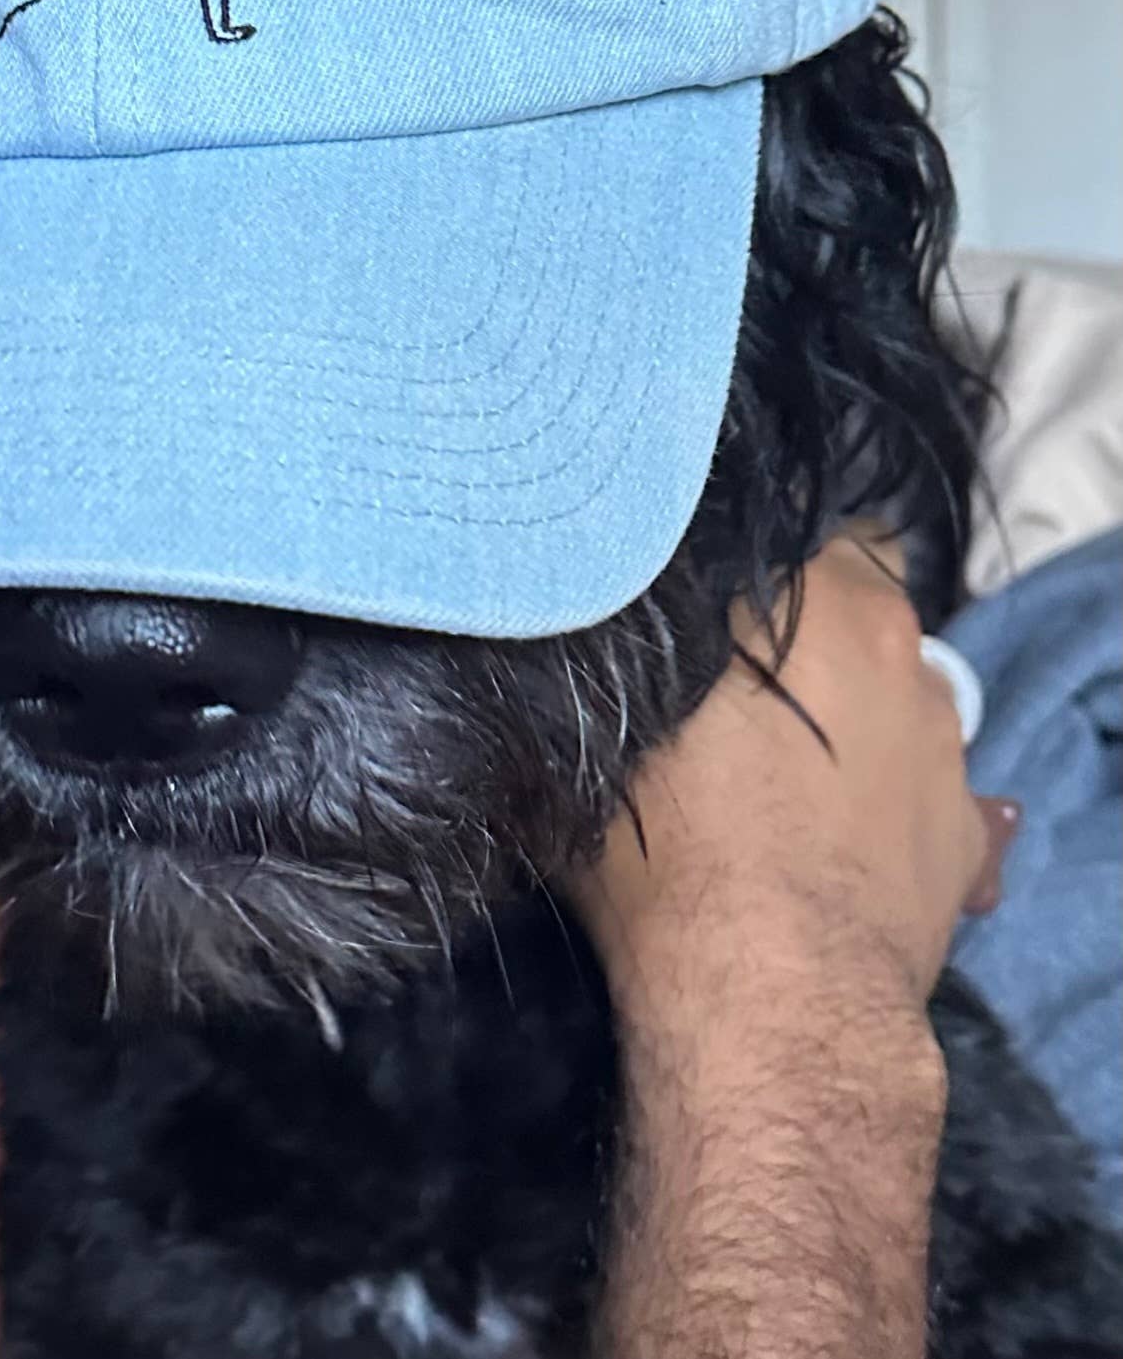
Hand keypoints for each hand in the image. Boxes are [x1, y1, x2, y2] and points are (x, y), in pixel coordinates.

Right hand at [568, 530, 1019, 1024]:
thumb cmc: (669, 851)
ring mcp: (944, 742)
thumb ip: (604, 670)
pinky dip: (884, 792)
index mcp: (816, 597)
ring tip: (785, 769)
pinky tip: (830, 835)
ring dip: (851, 707)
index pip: (802, 527)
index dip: (753, 561)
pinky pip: (923, 781)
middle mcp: (896, 649)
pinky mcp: (967, 831)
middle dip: (806, 628)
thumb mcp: (600, 740)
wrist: (769, 997)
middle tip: (737, 680)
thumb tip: (557, 642)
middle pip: (858, 600)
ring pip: (895, 689)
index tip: (709, 600)